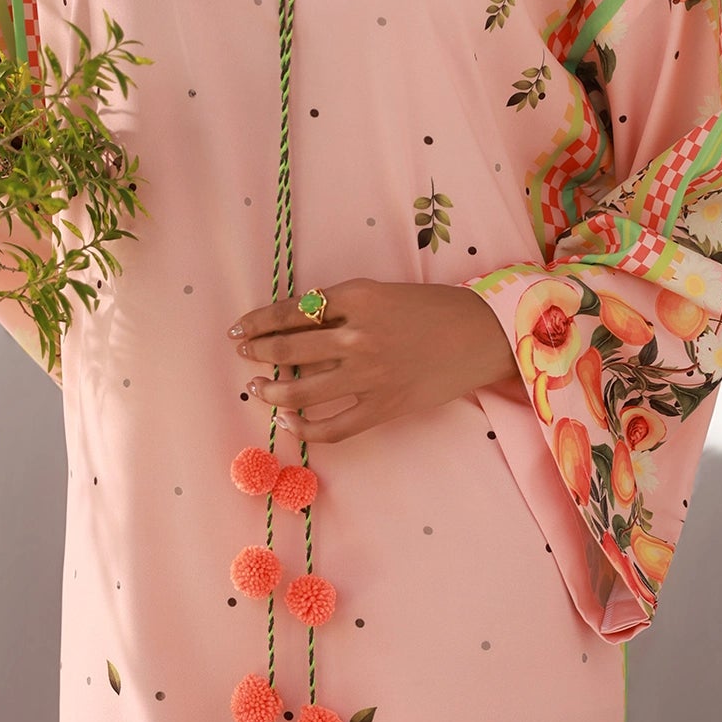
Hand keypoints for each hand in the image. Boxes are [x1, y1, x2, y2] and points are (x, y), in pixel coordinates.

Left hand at [226, 276, 519, 443]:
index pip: (293, 311)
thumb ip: (343, 308)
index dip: (259, 321)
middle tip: (244, 353)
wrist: (482, 335)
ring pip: (302, 391)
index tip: (240, 328)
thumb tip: (295, 326)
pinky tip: (291, 422)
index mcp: (358, 297)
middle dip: (258, 352)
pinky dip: (305, 428)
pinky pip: (333, 427)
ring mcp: (370, 375)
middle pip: (289, 348)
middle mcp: (359, 335)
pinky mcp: (383, 407)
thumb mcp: (383, 294)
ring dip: (271, 391)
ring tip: (258, 388)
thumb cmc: (433, 309)